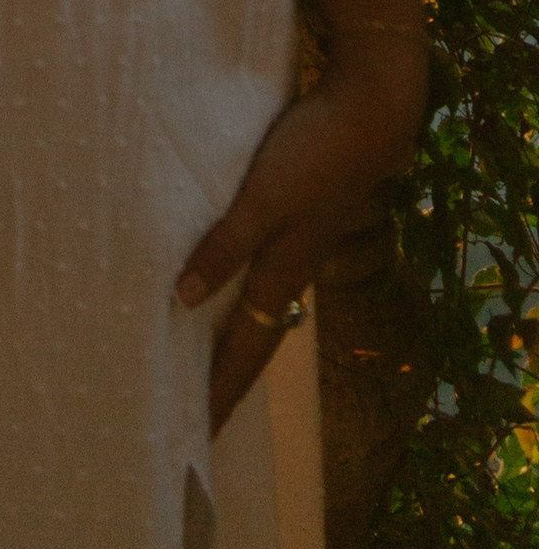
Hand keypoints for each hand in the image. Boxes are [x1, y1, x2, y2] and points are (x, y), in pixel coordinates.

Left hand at [177, 42, 425, 431]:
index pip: (245, 351)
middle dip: (220, 377)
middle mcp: (286, 270)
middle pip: (249, 339)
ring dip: (222, 334)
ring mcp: (290, 245)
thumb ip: (225, 245)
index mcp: (281, 275)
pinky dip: (228, 287)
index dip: (221, 390)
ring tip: (190, 357)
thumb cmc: (312, 157)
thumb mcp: (263, 200)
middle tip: (188, 412)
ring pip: (251, 306)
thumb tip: (184, 299)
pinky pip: (251, 270)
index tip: (198, 433)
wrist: (365, 115)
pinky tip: (208, 281)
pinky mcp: (287, 217)